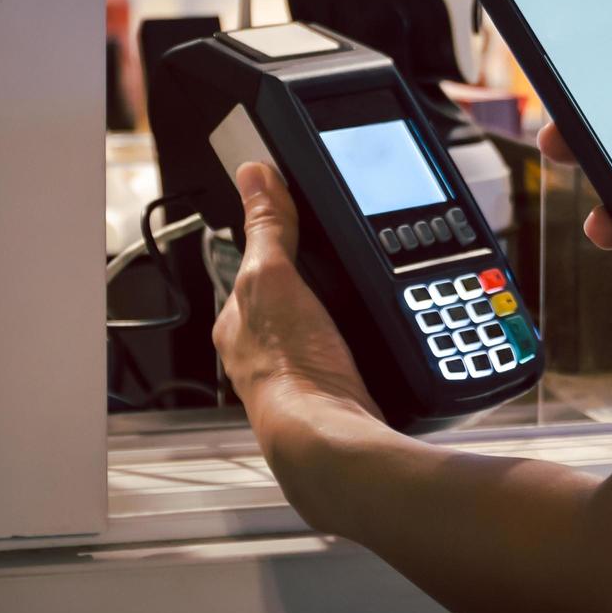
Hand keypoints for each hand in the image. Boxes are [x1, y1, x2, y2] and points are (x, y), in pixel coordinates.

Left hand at [212, 163, 383, 473]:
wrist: (329, 436)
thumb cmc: (291, 370)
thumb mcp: (275, 279)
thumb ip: (267, 228)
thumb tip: (255, 176)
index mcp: (237, 322)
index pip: (252, 270)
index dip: (276, 247)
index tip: (300, 229)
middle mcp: (261, 351)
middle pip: (289, 300)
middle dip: (313, 286)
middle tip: (343, 268)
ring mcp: (299, 372)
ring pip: (318, 328)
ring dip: (339, 316)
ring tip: (364, 301)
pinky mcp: (334, 389)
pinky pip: (346, 353)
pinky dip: (358, 343)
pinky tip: (374, 339)